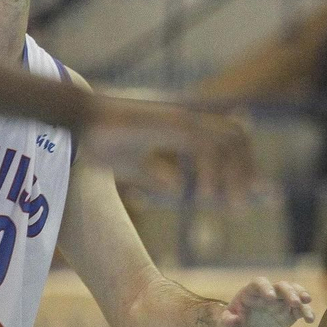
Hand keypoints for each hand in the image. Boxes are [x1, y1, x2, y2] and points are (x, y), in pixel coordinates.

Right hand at [80, 96, 259, 200]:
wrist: (78, 120)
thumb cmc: (101, 140)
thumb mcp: (134, 164)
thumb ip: (155, 174)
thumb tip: (176, 188)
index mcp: (182, 129)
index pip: (226, 139)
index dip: (242, 164)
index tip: (248, 193)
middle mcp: (187, 120)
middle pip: (236, 138)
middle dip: (246, 171)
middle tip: (241, 205)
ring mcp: (181, 120)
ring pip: (225, 143)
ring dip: (234, 176)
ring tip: (231, 206)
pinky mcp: (170, 126)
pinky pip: (203, 147)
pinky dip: (210, 171)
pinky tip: (202, 195)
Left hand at [217, 278, 313, 326]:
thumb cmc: (231, 326)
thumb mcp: (225, 326)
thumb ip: (227, 322)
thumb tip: (232, 320)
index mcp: (251, 292)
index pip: (260, 283)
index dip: (265, 288)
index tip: (270, 298)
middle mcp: (268, 293)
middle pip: (281, 286)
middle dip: (289, 292)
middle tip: (296, 302)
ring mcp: (280, 302)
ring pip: (294, 292)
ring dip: (301, 295)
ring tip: (307, 303)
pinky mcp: (289, 313)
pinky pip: (300, 309)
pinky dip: (306, 312)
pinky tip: (310, 320)